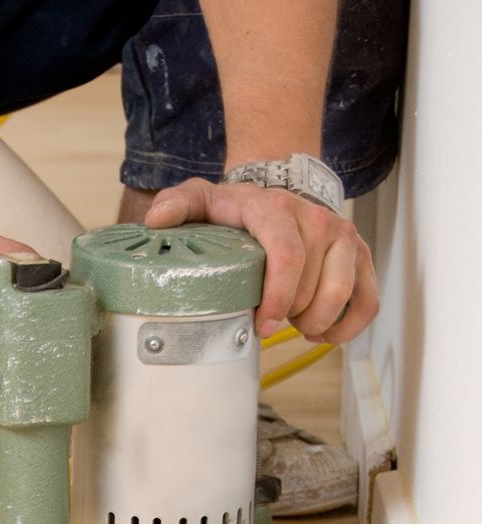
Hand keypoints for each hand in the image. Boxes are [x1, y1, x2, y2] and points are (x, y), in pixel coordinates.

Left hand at [142, 179, 377, 342]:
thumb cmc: (238, 206)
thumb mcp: (203, 198)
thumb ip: (178, 204)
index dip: (277, 298)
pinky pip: (367, 301)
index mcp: (278, 210)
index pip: (287, 257)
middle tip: (269, 321)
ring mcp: (344, 237)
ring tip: (294, 325)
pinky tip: (324, 334)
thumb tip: (156, 222)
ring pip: (341, 294)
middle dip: (289, 315)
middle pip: (311, 286)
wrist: (279, 189)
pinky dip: (348, 327)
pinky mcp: (361, 256)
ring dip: (316, 322)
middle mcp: (319, 220)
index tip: (263, 325)